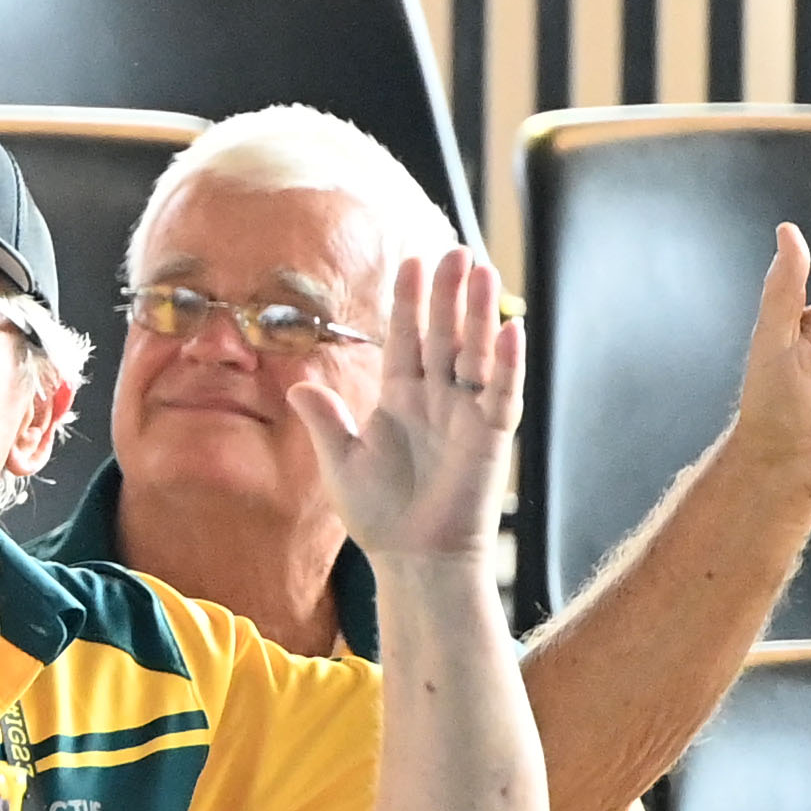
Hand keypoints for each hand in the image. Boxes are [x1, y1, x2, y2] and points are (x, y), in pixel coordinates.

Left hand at [299, 244, 516, 565]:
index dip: (408, 302)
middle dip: (447, 294)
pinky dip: (507, 363)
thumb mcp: (342, 462)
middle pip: (444, 334)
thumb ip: (326, 421)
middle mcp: (435, 398)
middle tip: (453, 251)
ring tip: (482, 270)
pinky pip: (502, 392)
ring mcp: (465, 414)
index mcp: (400, 398)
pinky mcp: (490, 436)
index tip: (409, 262)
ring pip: (475, 353)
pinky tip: (510, 329)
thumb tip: (300, 384)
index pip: (405, 338)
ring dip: (479, 314)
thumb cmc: (380, 514)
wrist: (414, 558)